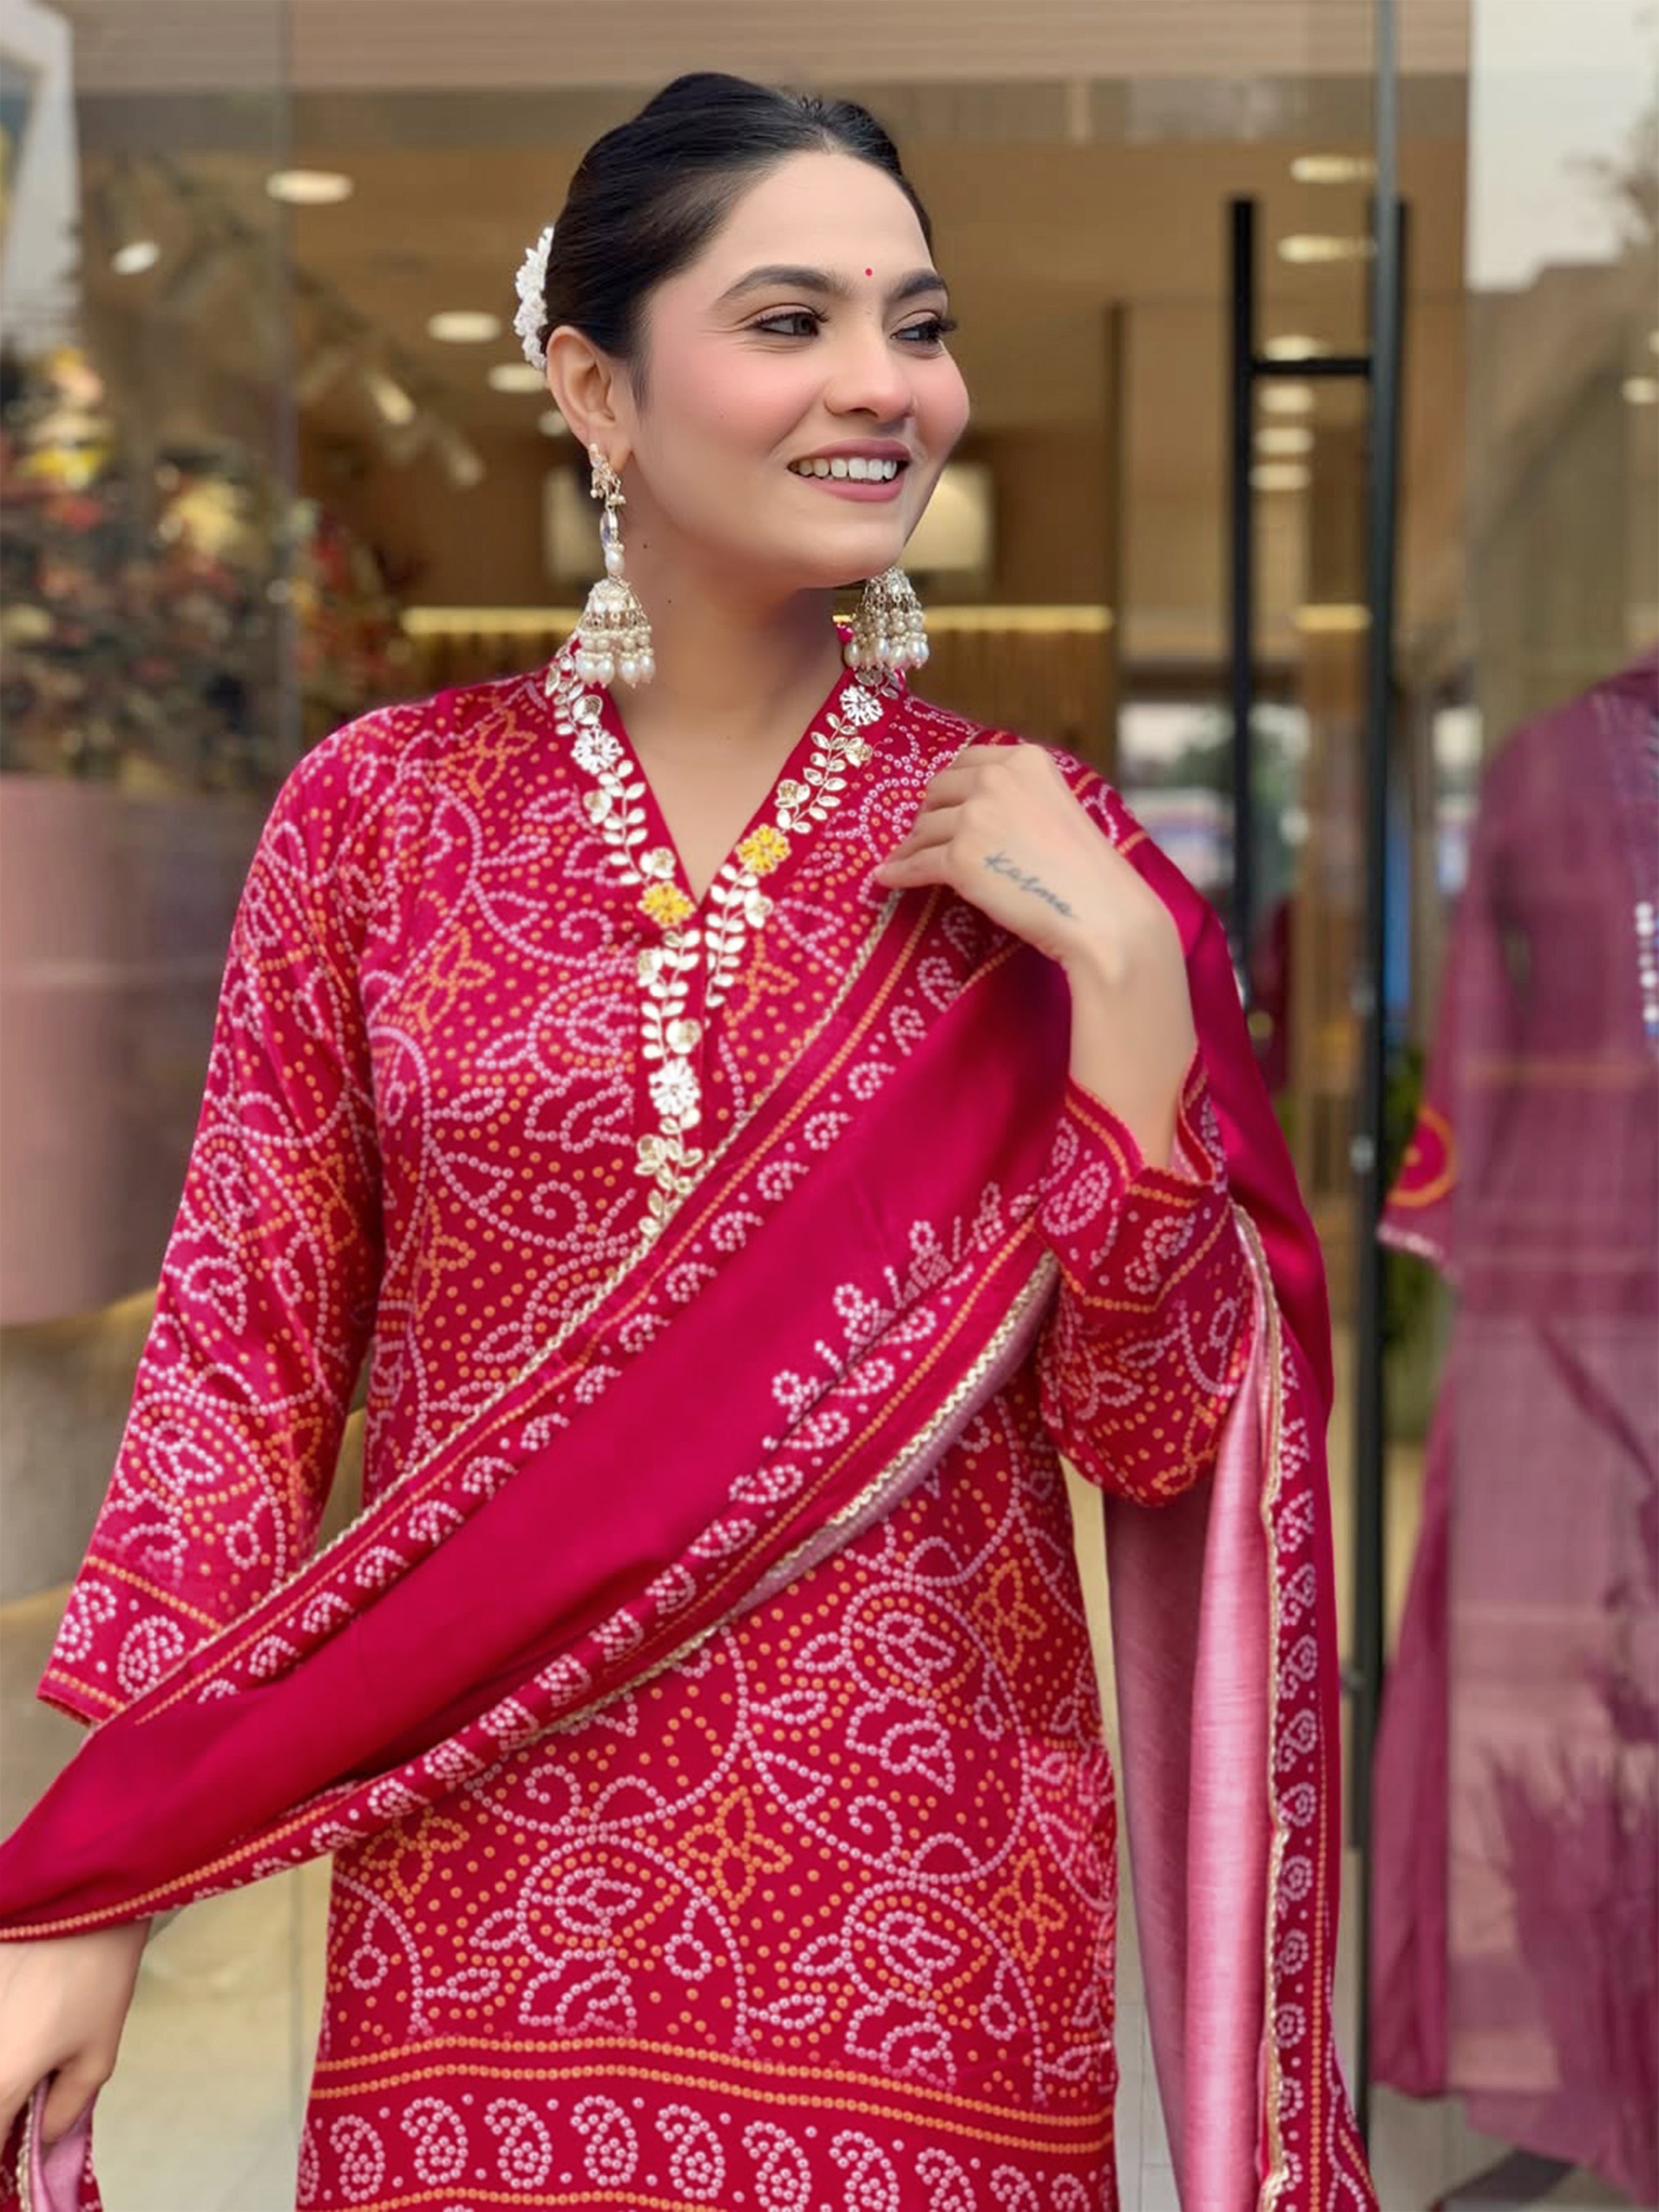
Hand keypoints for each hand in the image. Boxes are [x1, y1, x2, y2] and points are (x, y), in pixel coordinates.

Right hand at [0, 1923, 148, 2149]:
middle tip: (28, 2096)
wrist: (81, 1894)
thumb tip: (41, 2136)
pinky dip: (3, 2034)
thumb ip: (65, 2108)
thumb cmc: (96, 1975)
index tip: (22, 2139)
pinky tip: (20, 2019)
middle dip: (3, 2107)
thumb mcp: (97, 2053)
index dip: (5, 2152)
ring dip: (5, 2070)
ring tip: (31, 2044)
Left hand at [874, 744, 1196, 1163]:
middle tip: (923, 837)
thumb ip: (1019, 799)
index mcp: (1026, 761)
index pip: (968, 761)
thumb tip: (970, 807)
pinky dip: (898, 873)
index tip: (940, 802)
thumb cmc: (1088, 873)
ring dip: (912, 846)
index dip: (950, 785)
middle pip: (938, 790)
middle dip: (928, 814)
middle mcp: (996, 779)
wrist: (1101, 913)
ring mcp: (974, 817)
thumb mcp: (1058, 810)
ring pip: (923, 829)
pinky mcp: (959, 859)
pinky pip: (915, 865)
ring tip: (903, 859)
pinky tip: (887, 878)